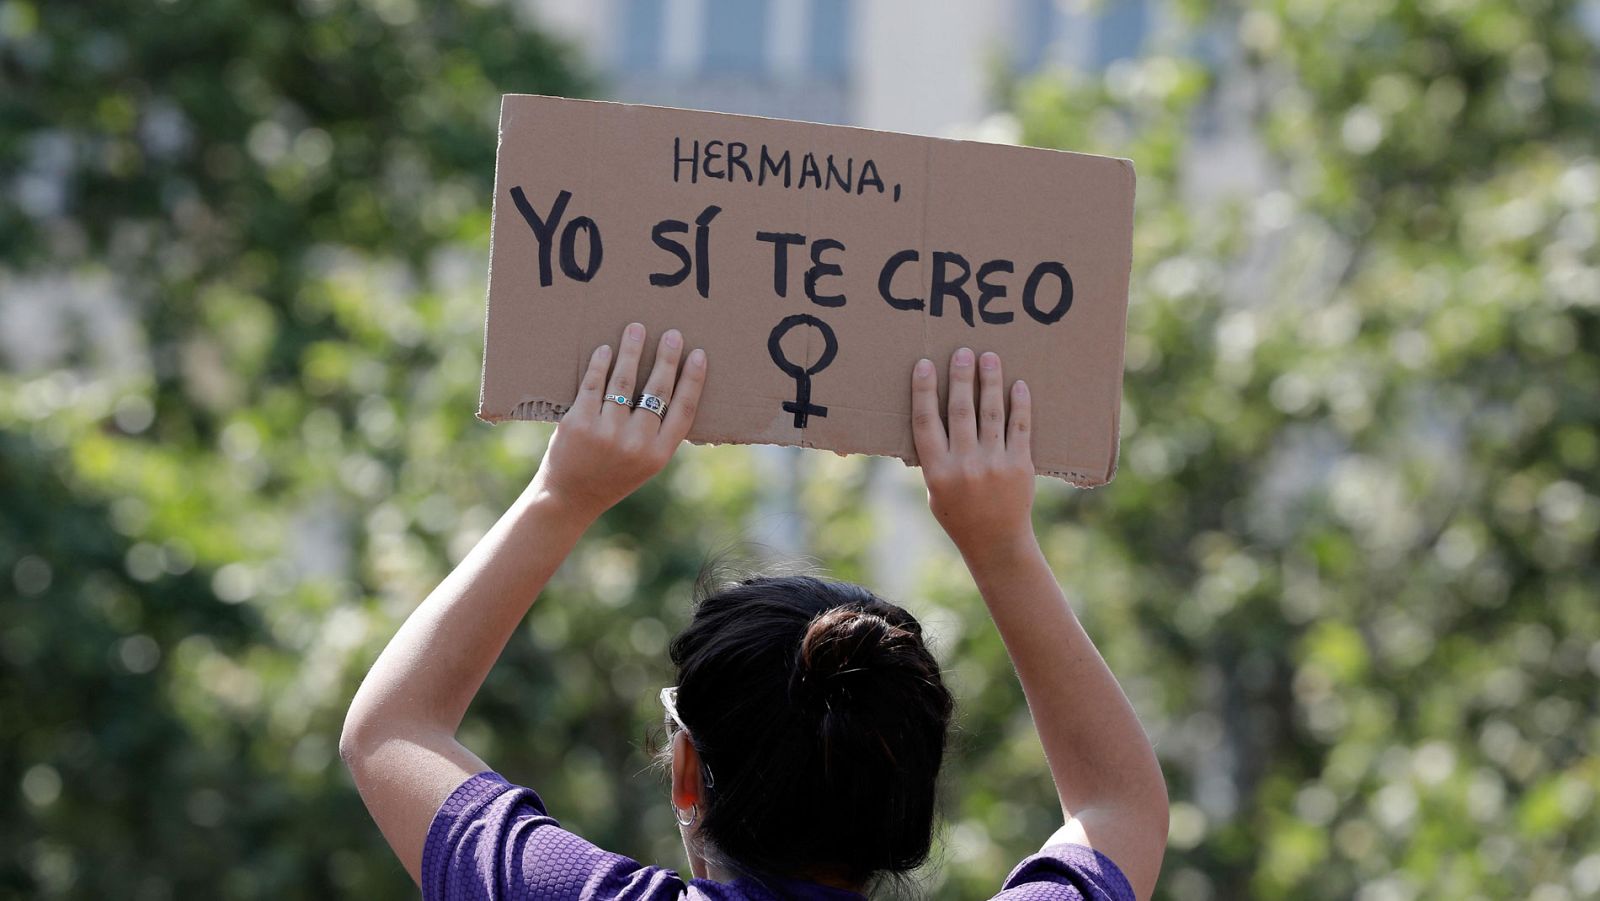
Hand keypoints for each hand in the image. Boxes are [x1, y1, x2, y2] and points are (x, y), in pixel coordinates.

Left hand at [533, 322, 705, 518]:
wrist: (568, 499)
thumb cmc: (611, 477)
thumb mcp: (645, 464)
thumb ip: (658, 434)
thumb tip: (671, 387)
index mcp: (659, 454)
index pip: (684, 409)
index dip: (693, 379)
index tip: (698, 354)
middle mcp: (636, 443)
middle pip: (657, 390)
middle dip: (667, 357)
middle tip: (672, 333)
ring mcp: (606, 432)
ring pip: (624, 380)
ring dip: (632, 350)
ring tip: (636, 329)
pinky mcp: (578, 422)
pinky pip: (593, 384)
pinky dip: (600, 363)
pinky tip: (605, 350)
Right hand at [911, 348, 1035, 559]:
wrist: (996, 542)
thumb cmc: (959, 514)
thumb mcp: (934, 490)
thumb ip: (934, 458)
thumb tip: (933, 418)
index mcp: (937, 470)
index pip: (926, 421)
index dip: (924, 390)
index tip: (925, 365)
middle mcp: (964, 464)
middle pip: (960, 410)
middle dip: (961, 377)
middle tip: (963, 352)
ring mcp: (994, 463)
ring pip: (991, 413)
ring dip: (990, 381)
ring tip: (990, 357)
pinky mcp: (1020, 465)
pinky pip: (1019, 427)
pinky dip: (1019, 404)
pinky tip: (1018, 385)